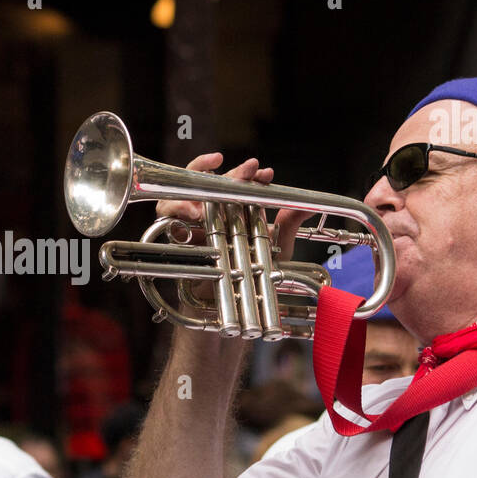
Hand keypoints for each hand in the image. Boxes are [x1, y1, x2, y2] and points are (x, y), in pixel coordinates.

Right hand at [152, 153, 311, 263]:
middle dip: (230, 173)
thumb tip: (310, 205)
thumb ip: (289, 224)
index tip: (265, 174)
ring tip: (217, 188)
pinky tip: (193, 213)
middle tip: (249, 169)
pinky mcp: (174, 237)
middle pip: (211, 182)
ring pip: (181, 191)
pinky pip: (167, 216)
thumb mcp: (277, 248)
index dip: (249, 174)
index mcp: (233, 209)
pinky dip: (177, 209)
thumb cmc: (254, 278)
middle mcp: (210, 213)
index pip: (236, 183)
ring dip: (197, 185)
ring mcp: (190, 224)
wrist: (232, 308)